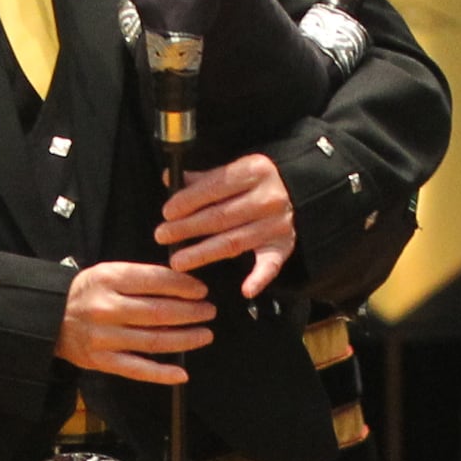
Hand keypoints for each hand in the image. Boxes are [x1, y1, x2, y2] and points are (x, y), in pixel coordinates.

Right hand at [57, 261, 212, 386]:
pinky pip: (137, 370)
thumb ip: (140, 277)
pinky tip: (182, 373)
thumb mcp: (108, 272)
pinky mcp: (102, 361)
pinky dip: (161, 374)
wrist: (50, 317)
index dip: (183, 286)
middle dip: (190, 313)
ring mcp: (103, 338)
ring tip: (204, 334)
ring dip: (185, 339)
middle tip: (208, 312)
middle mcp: (106, 309)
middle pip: (158, 313)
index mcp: (109, 280)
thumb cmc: (87, 293)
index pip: (155, 281)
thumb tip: (182, 284)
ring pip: (153, 341)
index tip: (201, 291)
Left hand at [156, 151, 294, 301]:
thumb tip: (169, 178)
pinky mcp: (282, 246)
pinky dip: (260, 279)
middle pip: (221, 217)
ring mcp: (277, 224)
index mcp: (254, 171)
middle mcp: (269, 198)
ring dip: (203, 254)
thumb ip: (203, 178)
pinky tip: (246, 290)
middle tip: (163, 236)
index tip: (167, 212)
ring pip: (234, 242)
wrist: (297, 191)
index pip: (215, 187)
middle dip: (188, 228)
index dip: (189, 201)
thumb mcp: (235, 171)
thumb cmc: (256, 182)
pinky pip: (271, 264)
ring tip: (178, 261)